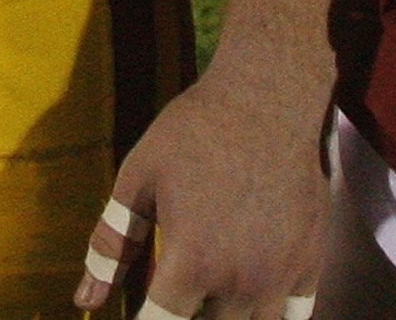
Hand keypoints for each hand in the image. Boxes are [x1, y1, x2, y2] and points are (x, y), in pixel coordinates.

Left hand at [75, 45, 327, 318]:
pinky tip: (250, 297)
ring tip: (210, 289)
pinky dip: (270, 314)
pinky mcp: (311, 263)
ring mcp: (281, 275)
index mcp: (191, 261)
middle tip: (181, 281)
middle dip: (187, 312)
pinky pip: (295, 318)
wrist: (267, 97)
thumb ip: (111, 244)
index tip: (145, 308)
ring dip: (225, 317)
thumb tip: (84, 300)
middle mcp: (239, 279)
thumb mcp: (139, 179)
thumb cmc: (195, 132)